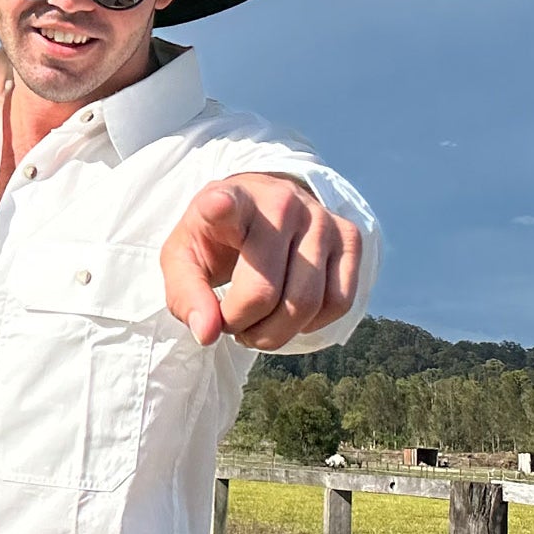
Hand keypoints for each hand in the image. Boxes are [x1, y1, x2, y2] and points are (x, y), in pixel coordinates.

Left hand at [161, 174, 363, 349]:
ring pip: (307, 303)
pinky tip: (289, 313)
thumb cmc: (215, 239)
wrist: (256, 208)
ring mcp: (321, 218)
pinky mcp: (350, 236)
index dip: (220, 207)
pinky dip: (312, 324)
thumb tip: (208, 334)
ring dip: (276, 333)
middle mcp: (280, 202)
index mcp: (230, 200)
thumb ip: (187, 297)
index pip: (227, 203)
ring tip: (255, 324)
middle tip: (230, 322)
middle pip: (265, 292)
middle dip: (242, 326)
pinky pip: (339, 301)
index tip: (216, 205)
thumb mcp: (183, 261)